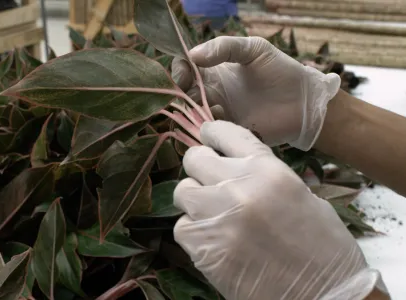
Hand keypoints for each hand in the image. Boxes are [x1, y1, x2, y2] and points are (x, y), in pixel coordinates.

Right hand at [172, 36, 340, 150]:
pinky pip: (206, 132)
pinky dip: (207, 126)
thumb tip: (193, 55)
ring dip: (196, 111)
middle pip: (183, 94)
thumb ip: (224, 47)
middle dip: (184, 94)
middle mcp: (212, 92)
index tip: (184, 75)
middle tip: (196, 93)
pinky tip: (224, 117)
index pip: (185, 69)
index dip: (178, 71)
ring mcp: (218, 114)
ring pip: (191, 115)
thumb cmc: (281, 71)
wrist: (303, 102)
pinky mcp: (226, 132)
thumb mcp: (254, 49)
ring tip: (216, 107)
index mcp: (214, 70)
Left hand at [173, 120, 388, 299]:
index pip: (226, 133)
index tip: (207, 136)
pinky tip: (212, 239)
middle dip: (200, 166)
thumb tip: (237, 167)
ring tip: (212, 213)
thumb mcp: (302, 196)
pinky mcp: (203, 248)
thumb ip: (265, 176)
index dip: (212, 132)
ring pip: (182, 191)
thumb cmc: (323, 246)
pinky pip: (182, 226)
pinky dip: (193, 231)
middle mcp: (237, 186)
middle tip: (210, 180)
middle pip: (194, 158)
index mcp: (267, 169)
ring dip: (194, 199)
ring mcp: (216, 216)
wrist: (324, 296)